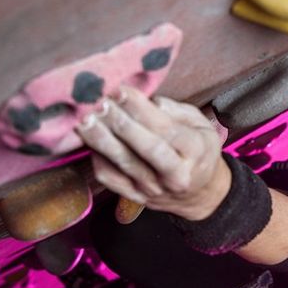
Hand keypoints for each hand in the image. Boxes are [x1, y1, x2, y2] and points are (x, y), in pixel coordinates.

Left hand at [75, 86, 230, 220]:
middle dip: (120, 122)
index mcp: (196, 152)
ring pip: (124, 163)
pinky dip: (97, 158)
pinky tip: (89, 140)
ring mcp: (154, 188)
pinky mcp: (136, 197)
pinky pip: (111, 179)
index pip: (166, 129)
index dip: (141, 109)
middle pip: (145, 147)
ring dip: (101, 139)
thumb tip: (150, 100)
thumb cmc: (200, 150)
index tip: (121, 90)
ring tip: (85, 120)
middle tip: (100, 103)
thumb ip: (178, 111)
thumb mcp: (202, 125)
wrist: (199, 193)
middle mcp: (176, 174)